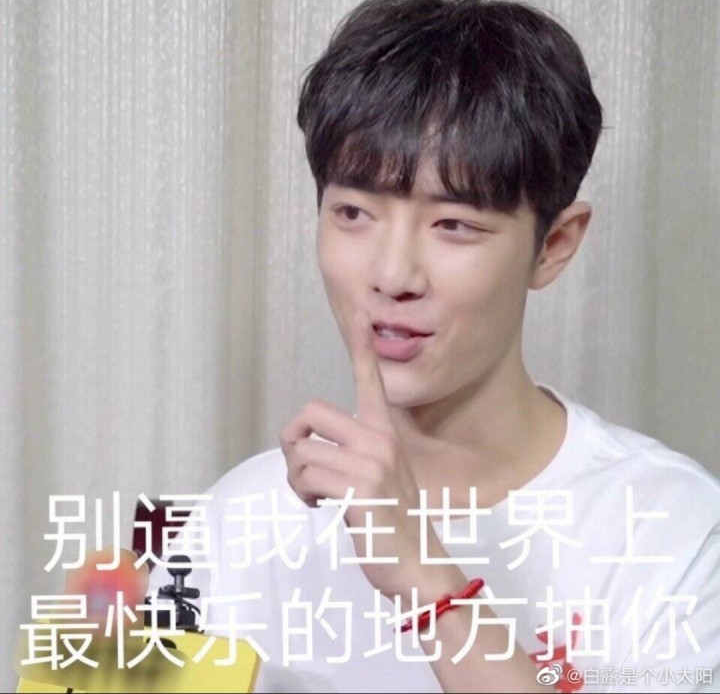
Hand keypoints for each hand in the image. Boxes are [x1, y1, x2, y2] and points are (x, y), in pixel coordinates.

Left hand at [281, 310, 444, 600]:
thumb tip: (316, 451)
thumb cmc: (395, 521)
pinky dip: (302, 495)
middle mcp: (379, 441)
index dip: (363, 349)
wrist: (419, 564)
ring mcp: (370, 465)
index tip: (360, 316)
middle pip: (311, 412)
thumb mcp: (384, 477)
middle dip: (292, 438)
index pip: (371, 382)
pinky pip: (305, 477)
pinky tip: (321, 507)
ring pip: (300, 451)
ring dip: (296, 478)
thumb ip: (358, 454)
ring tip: (314, 494)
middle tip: (302, 464)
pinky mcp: (358, 490)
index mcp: (385, 433)